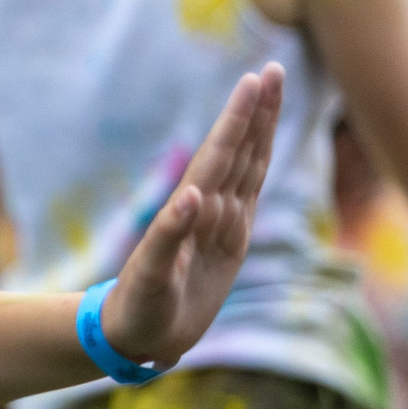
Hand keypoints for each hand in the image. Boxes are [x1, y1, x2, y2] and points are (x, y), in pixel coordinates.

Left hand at [101, 65, 283, 366]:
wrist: (135, 338)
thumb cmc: (136, 308)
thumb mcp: (149, 277)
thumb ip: (166, 237)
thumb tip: (192, 195)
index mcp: (189, 213)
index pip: (221, 155)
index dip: (239, 119)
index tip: (253, 81)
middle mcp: (206, 212)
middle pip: (238, 151)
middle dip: (256, 112)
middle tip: (272, 70)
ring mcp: (219, 225)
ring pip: (246, 167)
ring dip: (258, 131)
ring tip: (270, 93)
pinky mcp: (228, 245)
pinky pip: (248, 198)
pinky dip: (255, 170)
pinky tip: (257, 146)